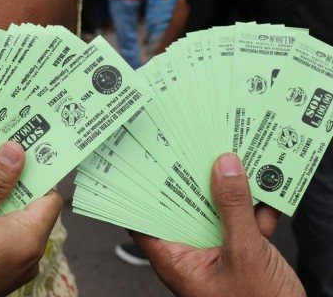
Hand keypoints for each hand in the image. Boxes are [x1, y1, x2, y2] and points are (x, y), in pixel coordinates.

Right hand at [0, 141, 62, 296]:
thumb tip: (18, 152)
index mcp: (28, 238)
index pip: (50, 196)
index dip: (37, 172)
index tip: (19, 152)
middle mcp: (29, 255)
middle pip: (31, 207)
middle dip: (11, 183)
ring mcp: (15, 266)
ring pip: (14, 221)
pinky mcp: (0, 272)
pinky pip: (3, 237)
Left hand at [133, 153, 305, 296]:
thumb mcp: (245, 254)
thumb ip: (233, 210)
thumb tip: (224, 168)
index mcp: (176, 260)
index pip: (145, 220)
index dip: (141, 192)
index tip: (143, 163)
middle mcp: (192, 253)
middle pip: (183, 207)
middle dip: (191, 178)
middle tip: (192, 146)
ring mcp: (218, 250)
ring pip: (216, 210)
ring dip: (227, 186)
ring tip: (230, 154)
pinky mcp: (243, 251)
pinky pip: (244, 219)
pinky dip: (255, 203)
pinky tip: (264, 180)